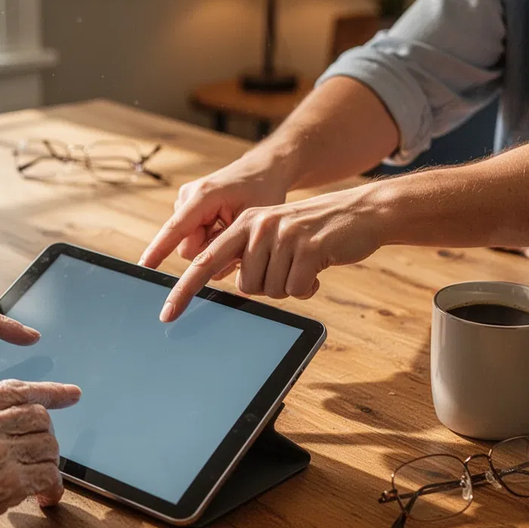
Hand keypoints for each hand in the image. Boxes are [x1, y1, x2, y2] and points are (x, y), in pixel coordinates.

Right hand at [0, 380, 81, 527]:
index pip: (14, 391)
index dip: (48, 392)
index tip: (70, 394)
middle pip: (38, 416)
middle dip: (47, 433)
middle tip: (47, 450)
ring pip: (48, 445)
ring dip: (49, 463)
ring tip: (40, 479)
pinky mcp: (8, 484)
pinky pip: (48, 477)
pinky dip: (52, 489)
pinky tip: (44, 499)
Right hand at [139, 152, 293, 269]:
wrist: (262, 169)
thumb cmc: (262, 191)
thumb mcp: (252, 220)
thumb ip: (229, 245)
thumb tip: (208, 270)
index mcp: (203, 196)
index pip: (176, 229)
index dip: (158, 250)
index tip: (144, 267)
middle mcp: (187, 197)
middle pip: (187, 247)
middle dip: (209, 251)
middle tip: (234, 236)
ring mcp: (185, 202)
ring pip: (191, 245)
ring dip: (212, 245)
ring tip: (230, 227)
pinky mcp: (188, 208)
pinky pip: (193, 237)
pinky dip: (210, 238)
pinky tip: (224, 225)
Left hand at [158, 186, 385, 321]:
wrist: (360, 213)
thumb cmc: (315, 231)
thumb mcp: (275, 234)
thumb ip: (249, 254)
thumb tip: (234, 289)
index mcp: (245, 223)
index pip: (205, 262)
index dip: (185, 290)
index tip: (167, 314)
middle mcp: (258, 226)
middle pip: (246, 287)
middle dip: (269, 286)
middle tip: (289, 266)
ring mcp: (283, 236)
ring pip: (271, 291)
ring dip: (291, 285)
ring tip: (305, 262)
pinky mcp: (307, 248)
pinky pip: (296, 290)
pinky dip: (308, 288)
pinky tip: (318, 268)